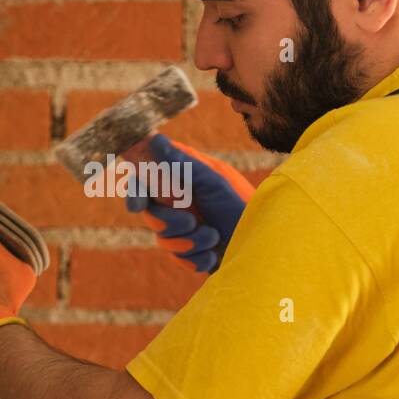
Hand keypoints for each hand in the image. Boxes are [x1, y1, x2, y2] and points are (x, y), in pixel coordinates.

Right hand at [124, 133, 255, 272]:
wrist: (263, 242)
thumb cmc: (239, 205)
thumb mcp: (212, 182)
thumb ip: (181, 163)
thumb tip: (153, 138)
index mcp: (179, 183)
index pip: (144, 185)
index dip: (135, 193)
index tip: (138, 205)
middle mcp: (178, 205)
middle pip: (152, 216)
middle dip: (171, 223)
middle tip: (192, 222)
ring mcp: (183, 230)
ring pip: (164, 240)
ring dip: (190, 242)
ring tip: (214, 237)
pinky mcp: (191, 253)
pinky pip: (179, 259)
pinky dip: (197, 259)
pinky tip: (214, 254)